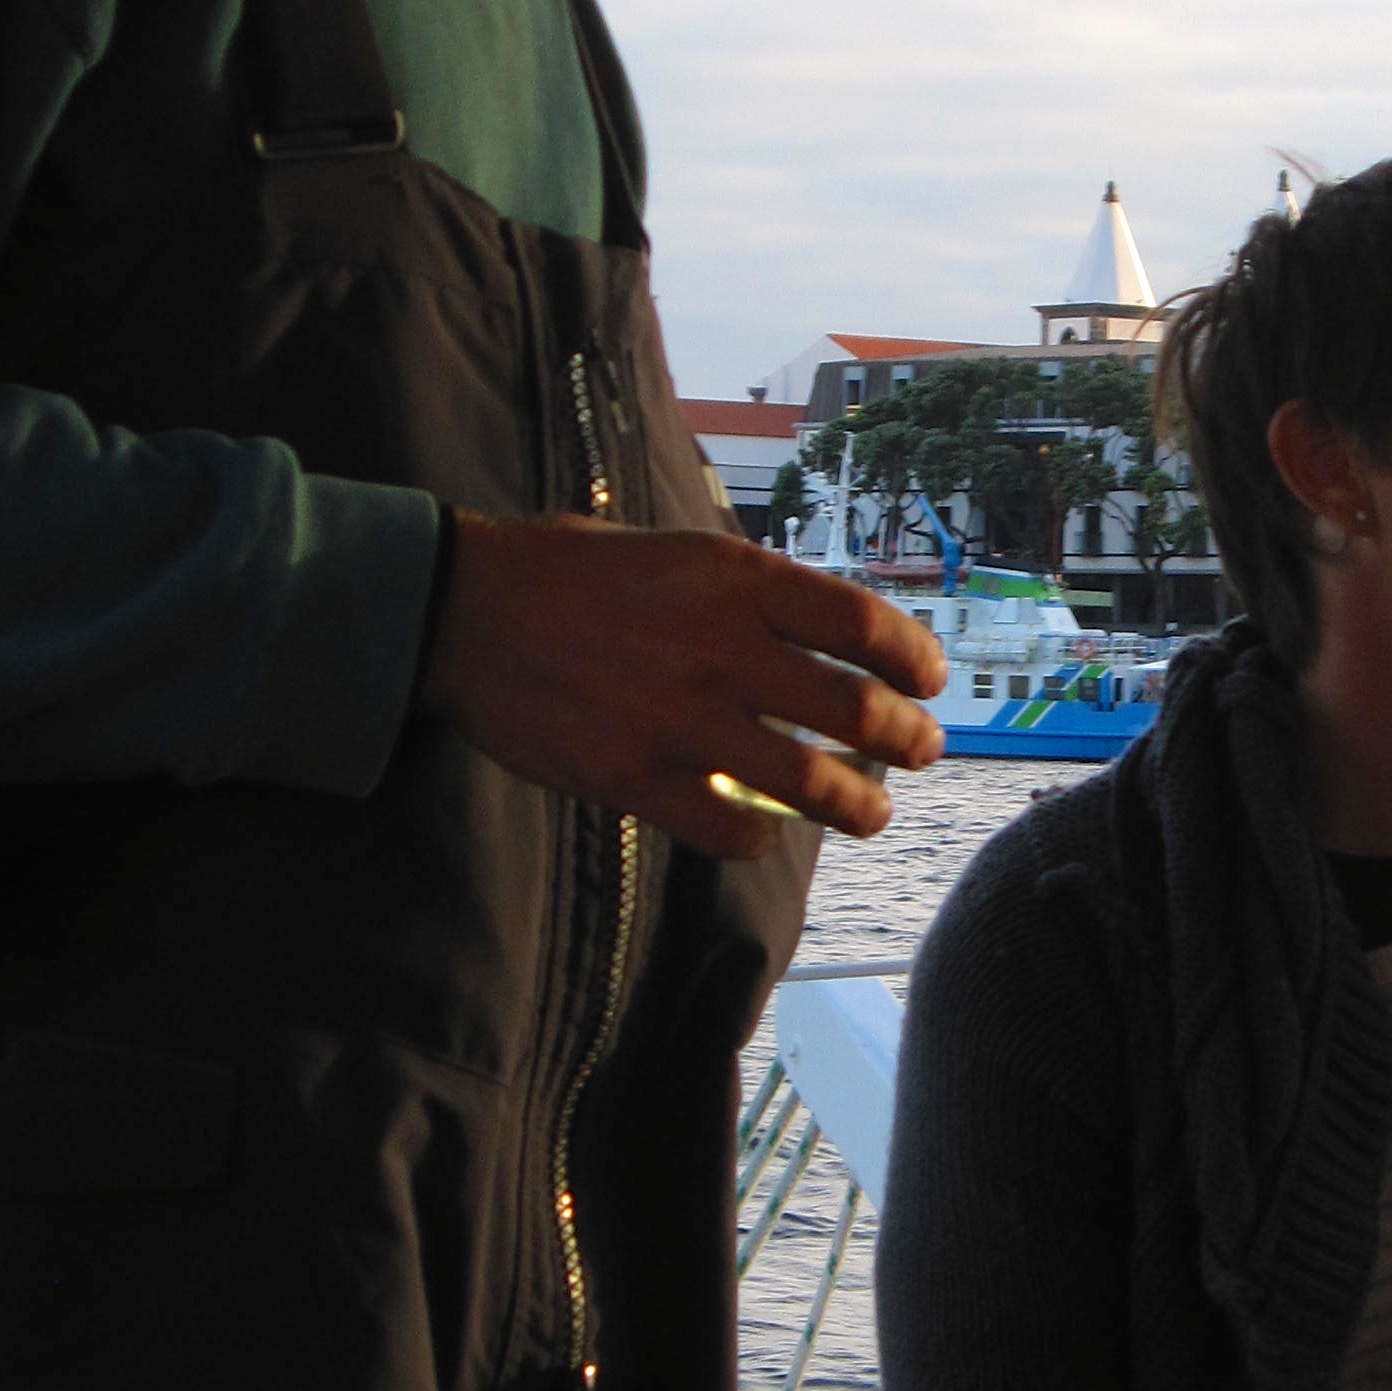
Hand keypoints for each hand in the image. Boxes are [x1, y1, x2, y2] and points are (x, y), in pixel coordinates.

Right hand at [426, 515, 947, 857]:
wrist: (461, 611)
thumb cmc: (563, 571)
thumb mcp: (672, 549)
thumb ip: (744, 590)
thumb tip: (814, 625)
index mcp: (737, 580)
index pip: (863, 624)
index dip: (915, 660)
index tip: (930, 680)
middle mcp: (724, 649)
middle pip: (857, 710)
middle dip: (908, 740)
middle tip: (920, 751)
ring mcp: (683, 719)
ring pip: (810, 785)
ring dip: (859, 806)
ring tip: (872, 812)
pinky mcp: (637, 778)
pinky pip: (730, 832)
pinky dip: (760, 841)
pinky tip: (762, 836)